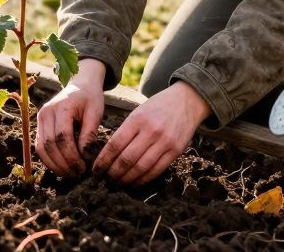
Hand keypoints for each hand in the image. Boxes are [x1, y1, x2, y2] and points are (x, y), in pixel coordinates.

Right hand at [36, 58, 106, 175]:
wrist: (80, 84)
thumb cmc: (90, 98)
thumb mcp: (95, 112)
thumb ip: (90, 133)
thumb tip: (86, 156)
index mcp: (61, 107)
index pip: (62, 137)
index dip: (71, 155)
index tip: (83, 167)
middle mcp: (46, 112)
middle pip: (50, 144)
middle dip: (63, 163)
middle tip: (77, 173)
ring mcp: (40, 118)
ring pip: (41, 148)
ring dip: (54, 164)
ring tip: (70, 173)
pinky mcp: (39, 124)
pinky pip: (39, 146)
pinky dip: (49, 159)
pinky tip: (61, 167)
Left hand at [94, 81, 210, 184]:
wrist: (186, 101)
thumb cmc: (157, 107)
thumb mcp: (138, 112)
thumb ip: (126, 131)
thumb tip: (108, 154)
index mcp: (137, 119)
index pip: (115, 144)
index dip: (103, 160)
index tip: (96, 169)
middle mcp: (151, 131)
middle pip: (126, 159)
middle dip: (113, 173)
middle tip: (106, 179)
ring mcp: (165, 142)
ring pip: (141, 167)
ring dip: (127, 178)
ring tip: (118, 183)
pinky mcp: (176, 151)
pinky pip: (156, 170)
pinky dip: (144, 179)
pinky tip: (135, 182)